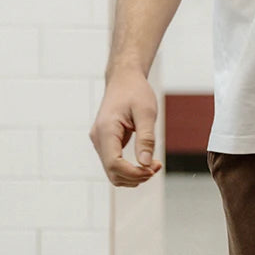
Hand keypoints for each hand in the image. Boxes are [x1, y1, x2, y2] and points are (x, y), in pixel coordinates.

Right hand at [90, 69, 162, 186]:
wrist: (124, 79)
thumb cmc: (135, 92)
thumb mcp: (146, 112)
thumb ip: (146, 138)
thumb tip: (145, 164)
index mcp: (105, 130)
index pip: (114, 164)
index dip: (133, 173)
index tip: (153, 169)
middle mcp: (98, 138)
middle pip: (112, 172)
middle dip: (135, 176)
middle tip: (156, 167)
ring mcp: (99, 141)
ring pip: (112, 171)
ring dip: (132, 175)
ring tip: (153, 165)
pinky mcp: (105, 142)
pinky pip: (114, 163)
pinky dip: (129, 168)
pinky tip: (145, 160)